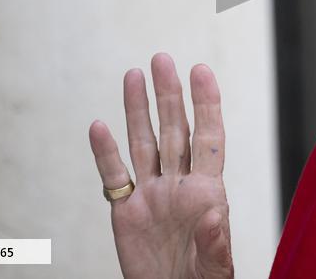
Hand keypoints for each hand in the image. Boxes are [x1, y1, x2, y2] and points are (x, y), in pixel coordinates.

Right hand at [89, 53, 233, 277]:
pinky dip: (105, 152)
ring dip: (138, 110)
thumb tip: (216, 217)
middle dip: (169, 95)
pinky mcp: (126, 213)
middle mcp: (180, 186)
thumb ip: (216, 243)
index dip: (206, 104)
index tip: (201, 70)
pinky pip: (114, 177)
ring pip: (144, 143)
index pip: (209, 138)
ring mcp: (152, 196)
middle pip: (174, 131)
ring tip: (133, 74)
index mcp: (208, 193)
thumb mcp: (215, 269)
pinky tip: (99, 126)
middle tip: (161, 59)